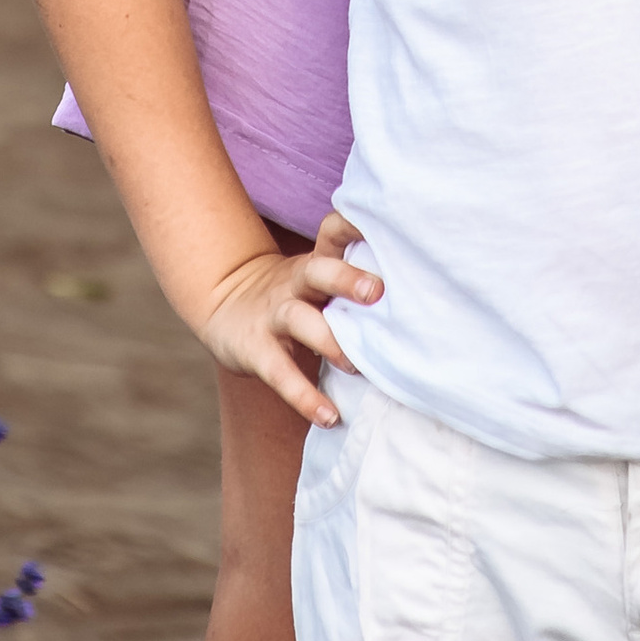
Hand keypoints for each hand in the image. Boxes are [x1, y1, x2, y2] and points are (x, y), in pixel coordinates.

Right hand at [198, 210, 380, 426]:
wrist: (224, 303)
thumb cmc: (290, 295)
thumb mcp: (315, 277)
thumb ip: (352, 283)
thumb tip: (415, 294)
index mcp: (315, 264)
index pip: (334, 234)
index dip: (355, 226)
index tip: (387, 225)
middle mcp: (295, 283)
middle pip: (319, 272)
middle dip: (347, 279)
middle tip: (378, 293)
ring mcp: (274, 315)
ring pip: (299, 319)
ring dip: (330, 341)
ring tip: (356, 366)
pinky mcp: (257, 350)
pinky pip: (281, 374)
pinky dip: (305, 397)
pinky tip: (329, 416)